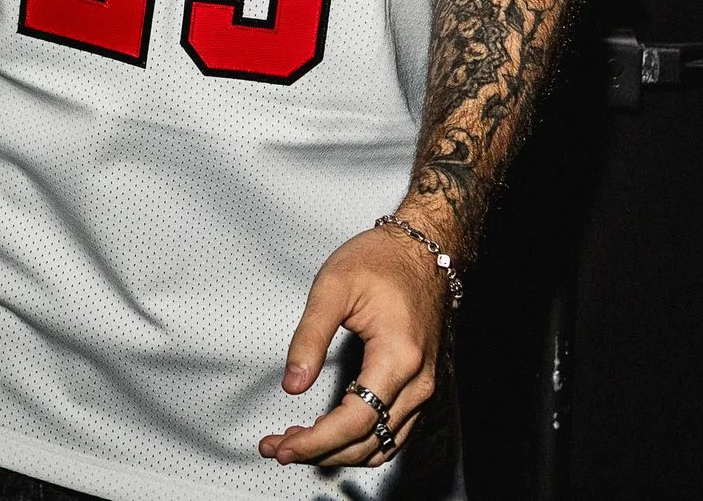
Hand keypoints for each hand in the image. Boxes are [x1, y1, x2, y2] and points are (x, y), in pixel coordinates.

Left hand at [257, 226, 445, 467]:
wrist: (423, 250)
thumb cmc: (379, 261)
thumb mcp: (332, 287)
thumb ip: (309, 338)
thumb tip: (292, 385)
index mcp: (399, 357)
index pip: (355, 420)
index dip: (316, 441)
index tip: (283, 446)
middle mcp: (419, 382)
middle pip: (368, 441)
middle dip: (320, 452)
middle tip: (277, 448)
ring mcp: (425, 388)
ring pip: (382, 444)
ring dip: (339, 452)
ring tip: (296, 443)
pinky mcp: (422, 387)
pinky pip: (393, 432)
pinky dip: (360, 442)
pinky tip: (329, 432)